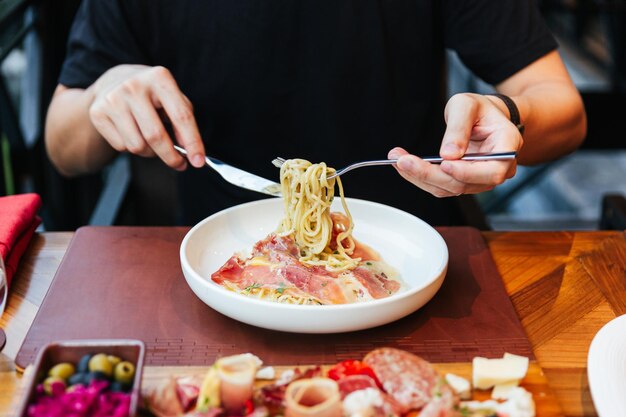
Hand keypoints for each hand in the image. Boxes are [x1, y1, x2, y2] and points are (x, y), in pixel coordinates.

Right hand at [88, 64, 204, 169]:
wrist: (116, 80)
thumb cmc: (153, 94)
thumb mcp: (173, 98)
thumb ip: (184, 121)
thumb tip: (188, 151)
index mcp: (159, 78)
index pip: (181, 116)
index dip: (192, 142)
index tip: (199, 162)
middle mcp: (134, 86)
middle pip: (155, 136)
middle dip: (171, 157)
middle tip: (179, 164)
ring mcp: (113, 99)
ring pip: (137, 146)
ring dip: (150, 152)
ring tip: (152, 141)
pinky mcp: (97, 112)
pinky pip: (121, 146)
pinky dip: (132, 147)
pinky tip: (133, 133)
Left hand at [388, 93, 521, 196]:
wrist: (482, 118)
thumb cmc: (479, 109)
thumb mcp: (467, 105)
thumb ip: (458, 128)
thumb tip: (448, 154)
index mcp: (507, 146)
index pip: (492, 171)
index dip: (467, 172)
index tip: (444, 164)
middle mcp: (497, 169)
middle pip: (464, 183)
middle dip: (430, 174)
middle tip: (403, 161)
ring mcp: (479, 179)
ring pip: (448, 188)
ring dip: (419, 176)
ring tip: (397, 159)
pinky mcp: (462, 182)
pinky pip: (440, 185)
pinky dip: (420, 176)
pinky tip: (403, 164)